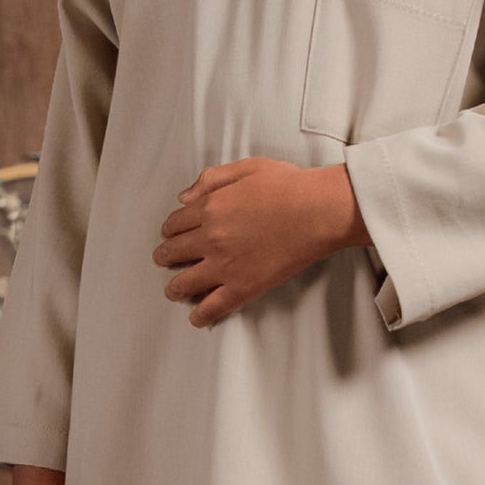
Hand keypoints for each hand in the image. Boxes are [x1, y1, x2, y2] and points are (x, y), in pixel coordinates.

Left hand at [154, 158, 367, 326]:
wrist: (319, 211)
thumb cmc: (291, 186)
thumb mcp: (247, 167)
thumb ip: (212, 179)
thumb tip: (184, 197)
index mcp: (210, 207)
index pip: (174, 223)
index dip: (170, 230)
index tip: (172, 235)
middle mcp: (210, 237)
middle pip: (172, 252)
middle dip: (165, 256)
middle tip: (165, 260)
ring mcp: (224, 265)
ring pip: (184, 283)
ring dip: (174, 287)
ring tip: (174, 290)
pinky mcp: (243, 287)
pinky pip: (211, 307)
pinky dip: (199, 315)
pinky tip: (195, 317)